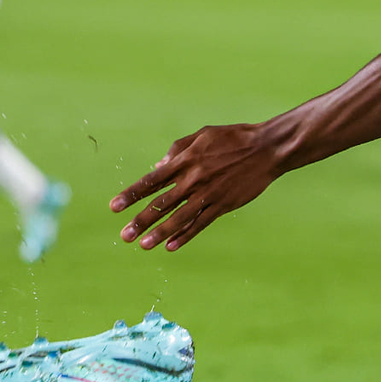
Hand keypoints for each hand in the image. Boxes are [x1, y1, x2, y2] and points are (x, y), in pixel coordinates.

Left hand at [110, 121, 283, 250]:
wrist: (266, 148)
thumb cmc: (234, 138)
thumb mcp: (202, 135)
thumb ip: (178, 149)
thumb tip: (157, 166)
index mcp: (185, 161)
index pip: (151, 181)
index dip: (131, 195)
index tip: (114, 207)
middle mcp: (193, 179)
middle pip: (161, 204)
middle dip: (140, 221)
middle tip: (124, 236)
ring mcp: (209, 194)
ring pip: (179, 217)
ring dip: (159, 233)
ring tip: (143, 245)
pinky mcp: (224, 204)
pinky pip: (201, 223)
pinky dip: (186, 235)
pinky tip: (172, 246)